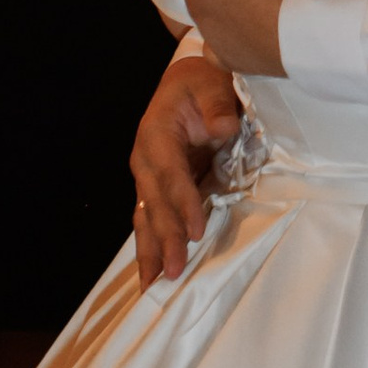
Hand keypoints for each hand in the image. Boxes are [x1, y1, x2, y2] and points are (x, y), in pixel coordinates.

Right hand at [130, 48, 245, 287]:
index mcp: (155, 135)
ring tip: (152, 286)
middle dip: (164, 239)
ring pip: (145, 218)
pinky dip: (152, 246)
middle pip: (154, 204)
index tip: (196, 232)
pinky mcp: (155, 188)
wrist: (187, 82)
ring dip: (150, 251)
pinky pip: (151, 219)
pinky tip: (152, 272)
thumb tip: (222, 128)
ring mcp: (147, 176)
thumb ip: (217, 105)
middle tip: (173, 272)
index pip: (171, 176)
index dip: (183, 205)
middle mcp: (145, 160)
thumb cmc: (201, 83)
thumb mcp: (210, 83)